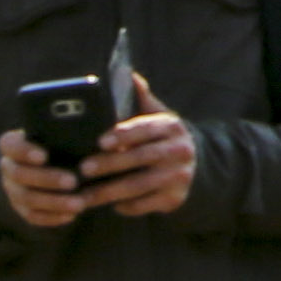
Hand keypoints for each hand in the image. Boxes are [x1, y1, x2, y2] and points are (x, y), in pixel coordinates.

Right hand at [0, 130, 90, 232]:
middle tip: (73, 181)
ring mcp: (13, 189)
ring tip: (79, 204)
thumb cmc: (62, 141)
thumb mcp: (64, 133)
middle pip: (20, 174)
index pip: (9, 145)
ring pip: (26, 198)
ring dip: (53, 202)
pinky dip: (51, 217)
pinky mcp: (21, 208)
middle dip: (47, 179)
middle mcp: (9, 167)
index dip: (23, 151)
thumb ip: (77, 132)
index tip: (44, 156)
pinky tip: (71, 216)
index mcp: (14, 144)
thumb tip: (106, 134)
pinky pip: (32, 216)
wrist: (52, 163)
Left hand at [77, 77, 195, 221]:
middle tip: (83, 169)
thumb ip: (142, 98)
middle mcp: (178, 150)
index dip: (123, 134)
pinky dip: (125, 206)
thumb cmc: (165, 139)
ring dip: (109, 192)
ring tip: (84, 196)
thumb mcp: (159, 116)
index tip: (99, 141)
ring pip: (139, 186)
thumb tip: (127, 74)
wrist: (197, 166)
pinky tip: (108, 205)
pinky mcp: (174, 198)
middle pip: (139, 159)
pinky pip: (145, 204)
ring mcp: (178, 176)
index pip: (145, 129)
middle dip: (109, 165)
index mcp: (171, 126)